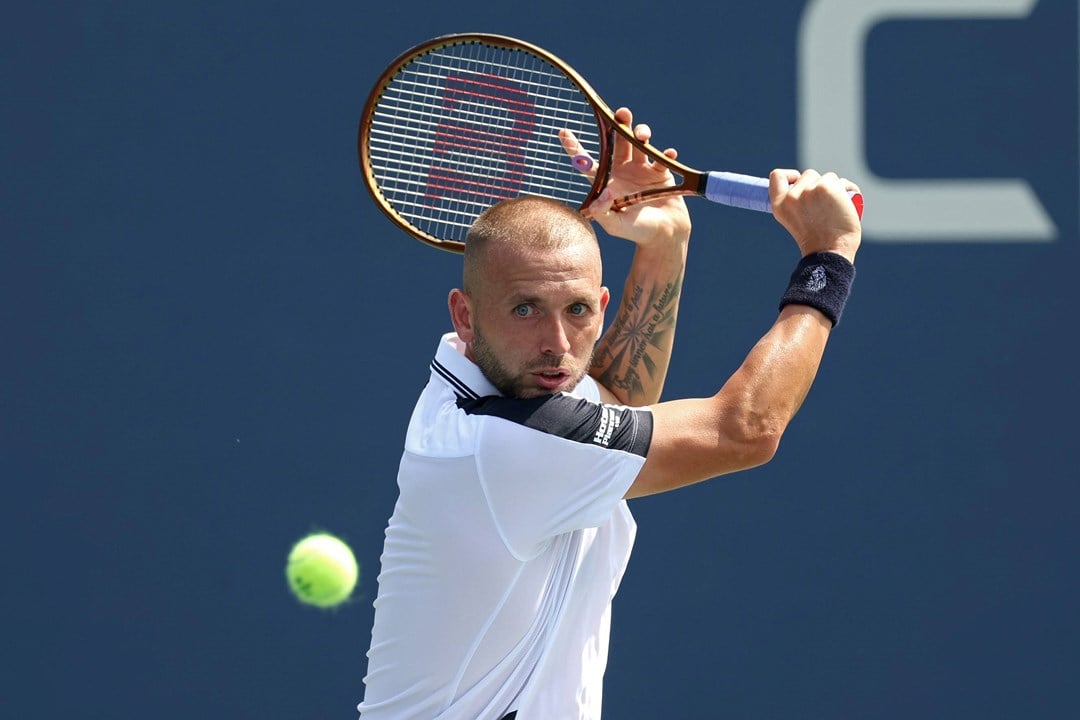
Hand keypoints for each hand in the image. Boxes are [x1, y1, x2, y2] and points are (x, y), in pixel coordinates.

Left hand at [560, 107, 690, 247]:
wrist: (663, 236)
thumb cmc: (635, 231)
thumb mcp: (615, 226)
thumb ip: (604, 212)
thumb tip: (604, 194)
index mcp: (607, 181)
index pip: (588, 162)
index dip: (575, 147)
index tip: (563, 132)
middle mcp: (622, 170)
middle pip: (617, 142)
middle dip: (619, 124)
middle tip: (621, 113)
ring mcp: (642, 169)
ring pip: (639, 142)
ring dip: (641, 132)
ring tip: (643, 135)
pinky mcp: (661, 172)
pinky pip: (663, 157)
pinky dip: (667, 154)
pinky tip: (668, 155)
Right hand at [769, 169, 861, 262]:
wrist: (830, 252)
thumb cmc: (817, 241)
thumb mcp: (795, 220)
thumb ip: (796, 203)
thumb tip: (806, 184)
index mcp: (779, 205)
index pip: (777, 175)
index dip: (790, 175)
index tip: (799, 182)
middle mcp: (791, 196)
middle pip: (808, 175)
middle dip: (819, 185)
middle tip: (825, 206)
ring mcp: (809, 191)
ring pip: (827, 177)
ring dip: (834, 188)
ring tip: (837, 208)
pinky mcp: (827, 188)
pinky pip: (841, 182)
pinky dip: (848, 189)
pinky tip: (849, 201)